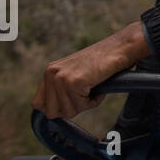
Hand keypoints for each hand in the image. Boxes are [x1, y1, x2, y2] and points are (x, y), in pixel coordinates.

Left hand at [32, 22, 151, 119]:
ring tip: (94, 89)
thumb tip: (53, 112)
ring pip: (67, 111)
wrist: (120, 47)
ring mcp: (61, 78)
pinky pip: (81, 106)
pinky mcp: (74, 82)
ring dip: (85, 104)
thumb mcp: (73, 73)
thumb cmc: (103, 62)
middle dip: (71, 108)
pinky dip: (94, 101)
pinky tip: (99, 88)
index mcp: (49, 71)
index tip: (72, 100)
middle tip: (86, 94)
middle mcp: (51, 73)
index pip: (38, 104)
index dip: (57, 107)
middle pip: (51, 112)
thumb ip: (60, 88)